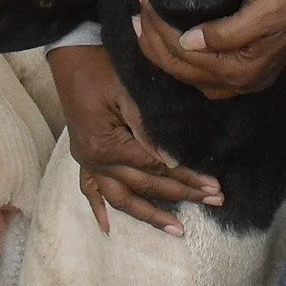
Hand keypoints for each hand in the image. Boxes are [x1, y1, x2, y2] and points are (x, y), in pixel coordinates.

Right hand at [47, 43, 222, 235]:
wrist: (71, 54)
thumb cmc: (102, 66)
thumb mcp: (128, 91)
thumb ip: (149, 129)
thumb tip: (173, 160)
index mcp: (107, 146)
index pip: (156, 168)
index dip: (187, 178)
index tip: (214, 186)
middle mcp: (95, 161)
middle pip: (144, 185)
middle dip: (181, 195)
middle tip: (214, 201)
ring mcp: (87, 161)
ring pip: (120, 197)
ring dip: (149, 215)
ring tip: (176, 231)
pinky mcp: (82, 156)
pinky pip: (89, 190)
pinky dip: (99, 209)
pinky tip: (108, 228)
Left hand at [132, 0, 285, 101]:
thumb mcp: (259, 10)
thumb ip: (224, 32)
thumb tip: (187, 42)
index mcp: (240, 68)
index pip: (183, 53)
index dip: (157, 28)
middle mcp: (238, 82)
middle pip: (180, 68)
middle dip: (151, 40)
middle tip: (135, 11)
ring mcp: (242, 81)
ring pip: (187, 74)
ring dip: (160, 52)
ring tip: (141, 28)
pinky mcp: (244, 72)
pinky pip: (200, 75)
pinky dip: (178, 61)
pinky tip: (169, 47)